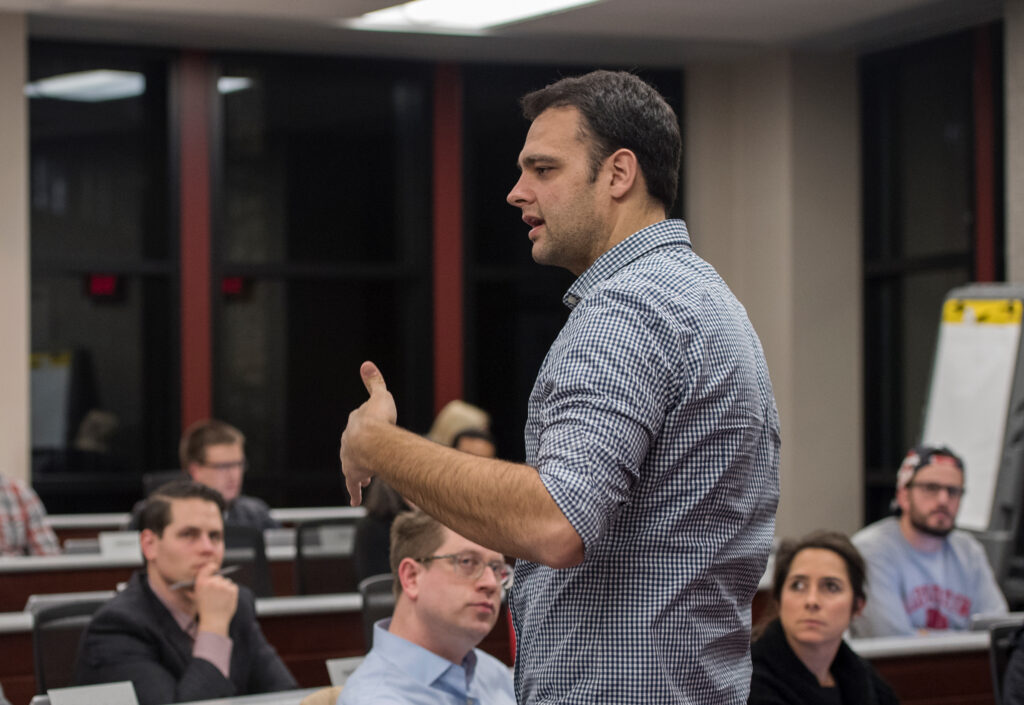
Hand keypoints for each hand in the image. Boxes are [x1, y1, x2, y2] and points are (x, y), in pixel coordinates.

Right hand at [193, 563, 238, 635]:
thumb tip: (209, 573)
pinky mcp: (232, 589)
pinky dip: (231, 591)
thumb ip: (203, 584)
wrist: (214, 621)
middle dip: (218, 583)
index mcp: (202, 583)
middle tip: (216, 594)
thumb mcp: (198, 595)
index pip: (208, 568)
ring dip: (225, 588)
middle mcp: (212, 582)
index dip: (212, 567)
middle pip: (219, 577)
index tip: (214, 568)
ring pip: (227, 582)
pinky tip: (226, 599)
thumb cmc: (205, 609)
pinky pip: (233, 586)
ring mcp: (223, 585)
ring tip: (221, 599)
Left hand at [340, 361, 397, 505]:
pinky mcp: (354, 474)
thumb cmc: (379, 419)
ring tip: (368, 477)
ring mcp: (350, 459)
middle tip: (370, 455)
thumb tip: (366, 363)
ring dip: (361, 470)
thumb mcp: (379, 395)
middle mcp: (349, 442)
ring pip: (354, 466)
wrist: (372, 441)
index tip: (373, 429)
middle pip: (354, 446)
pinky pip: (353, 485)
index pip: (359, 425)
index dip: (367, 427)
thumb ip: (374, 381)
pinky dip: (355, 493)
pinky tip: (355, 502)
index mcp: (354, 424)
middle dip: (362, 450)